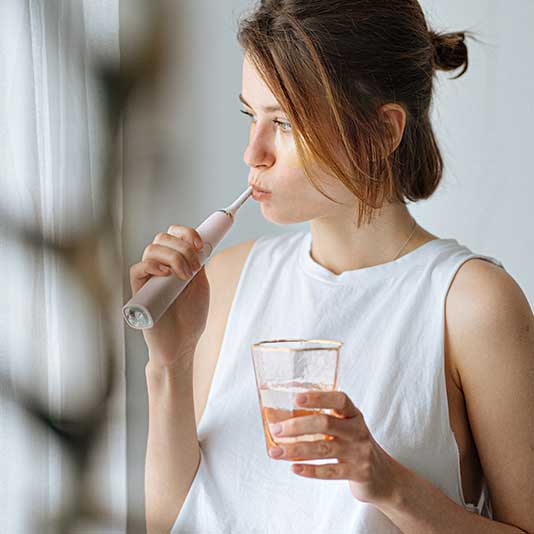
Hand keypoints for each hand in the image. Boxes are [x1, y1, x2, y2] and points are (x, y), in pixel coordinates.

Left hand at [268, 390, 398, 505]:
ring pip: (323, 449)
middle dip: (297, 426)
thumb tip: (283, 419)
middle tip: (276, 429)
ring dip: (295, 450)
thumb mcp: (346, 428)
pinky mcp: (358, 473)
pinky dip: (309, 470)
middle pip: (325, 423)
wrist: (384, 476)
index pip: (339, 400)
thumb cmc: (354, 446)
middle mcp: (358, 430)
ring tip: (276, 452)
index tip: (296, 398)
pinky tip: (294, 468)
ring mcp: (359, 452)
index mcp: (353, 415)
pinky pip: (329, 471)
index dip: (318, 398)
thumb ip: (324, 421)